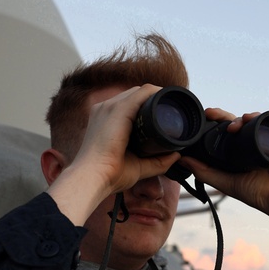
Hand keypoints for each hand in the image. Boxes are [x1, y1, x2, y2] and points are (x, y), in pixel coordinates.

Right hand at [45, 85, 181, 224]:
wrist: (92, 177)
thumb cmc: (109, 175)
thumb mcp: (138, 166)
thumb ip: (157, 161)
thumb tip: (176, 155)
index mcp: (105, 120)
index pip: (129, 104)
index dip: (147, 107)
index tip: (164, 116)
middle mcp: (106, 109)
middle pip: (135, 95)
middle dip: (153, 101)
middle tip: (172, 112)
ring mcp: (110, 106)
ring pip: (139, 91)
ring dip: (156, 96)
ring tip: (173, 105)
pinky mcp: (118, 109)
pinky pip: (142, 93)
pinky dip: (156, 94)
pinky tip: (168, 99)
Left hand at [178, 108, 268, 251]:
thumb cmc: (259, 193)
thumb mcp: (227, 183)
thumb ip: (205, 172)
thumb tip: (181, 159)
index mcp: (241, 149)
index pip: (227, 130)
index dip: (215, 122)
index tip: (204, 117)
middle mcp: (255, 140)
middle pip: (239, 121)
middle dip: (224, 115)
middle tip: (212, 114)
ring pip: (255, 119)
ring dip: (242, 117)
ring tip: (232, 126)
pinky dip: (261, 118)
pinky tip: (251, 120)